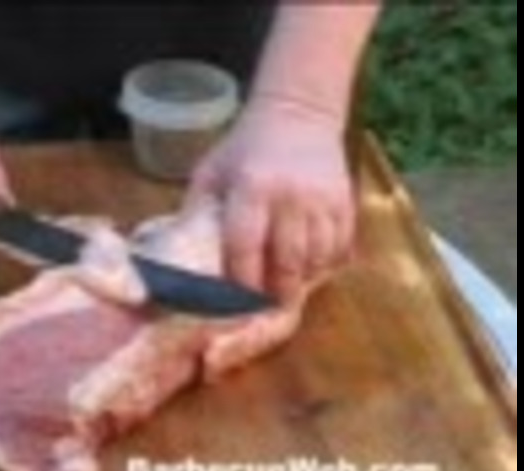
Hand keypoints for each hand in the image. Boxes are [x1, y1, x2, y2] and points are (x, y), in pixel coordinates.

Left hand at [188, 98, 355, 299]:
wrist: (298, 113)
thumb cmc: (245, 147)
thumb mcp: (212, 171)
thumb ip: (196, 211)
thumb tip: (178, 255)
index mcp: (251, 187)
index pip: (245, 246)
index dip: (240, 280)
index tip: (234, 300)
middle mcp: (290, 196)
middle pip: (286, 261)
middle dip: (274, 291)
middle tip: (263, 305)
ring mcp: (322, 200)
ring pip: (315, 259)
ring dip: (299, 280)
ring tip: (284, 288)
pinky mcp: (345, 202)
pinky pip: (338, 248)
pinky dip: (323, 264)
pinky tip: (306, 267)